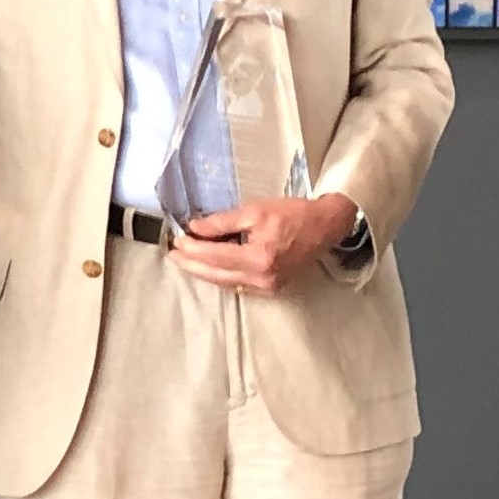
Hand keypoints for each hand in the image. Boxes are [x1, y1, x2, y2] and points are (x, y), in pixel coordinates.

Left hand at [166, 192, 357, 296]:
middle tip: (173, 255)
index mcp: (259, 258)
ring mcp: (268, 287)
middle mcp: (262, 278)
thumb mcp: (255, 210)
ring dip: (204, 271)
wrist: (325, 227)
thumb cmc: (293, 214)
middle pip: (216, 275)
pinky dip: (221, 275)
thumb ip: (222, 221)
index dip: (193, 249)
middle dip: (192, 265)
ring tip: (186, 260)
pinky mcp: (271, 288)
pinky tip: (210, 266)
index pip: (215, 256)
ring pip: (225, 282)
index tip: (177, 240)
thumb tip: (195, 228)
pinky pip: (238, 284)